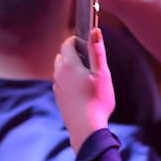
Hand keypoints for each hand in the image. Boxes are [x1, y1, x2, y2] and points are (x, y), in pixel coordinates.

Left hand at [53, 29, 115, 150]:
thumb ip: (98, 51)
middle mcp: (59, 73)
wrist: (86, 129)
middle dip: (74, 53)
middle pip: (62, 55)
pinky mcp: (58, 97)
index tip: (88, 44)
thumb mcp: (103, 74)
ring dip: (70, 67)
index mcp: (69, 65)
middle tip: (90, 61)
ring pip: (60, 68)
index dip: (77, 40)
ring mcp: (57, 86)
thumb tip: (95, 30)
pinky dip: (69, 80)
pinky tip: (82, 90)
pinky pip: (61, 82)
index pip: (67, 43)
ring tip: (87, 76)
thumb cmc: (98, 101)